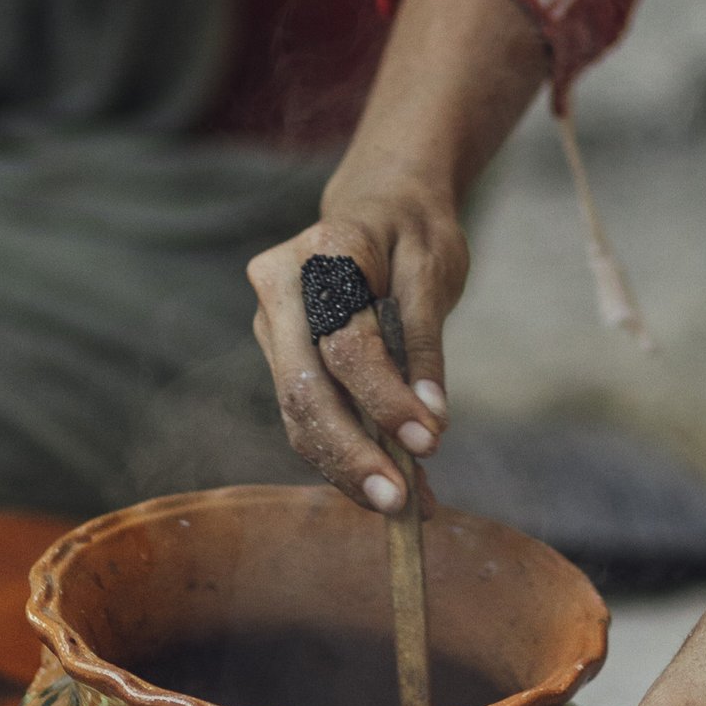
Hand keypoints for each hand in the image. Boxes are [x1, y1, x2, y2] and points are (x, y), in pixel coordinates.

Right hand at [246, 161, 472, 515]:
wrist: (379, 202)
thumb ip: (425, 342)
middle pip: (304, 388)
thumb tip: (431, 421)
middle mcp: (278, 288)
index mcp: (320, 254)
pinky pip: (305, 411)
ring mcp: (272, 323)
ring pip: (297, 411)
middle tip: (399, 503)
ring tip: (403, 503)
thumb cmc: (413, 229)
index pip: (345, 343)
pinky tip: (387, 480)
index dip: (385, 398)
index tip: (430, 440)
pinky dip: (343, 451)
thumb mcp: (434, 269)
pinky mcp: (280, 352)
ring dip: (346, 465)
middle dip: (351, 454)